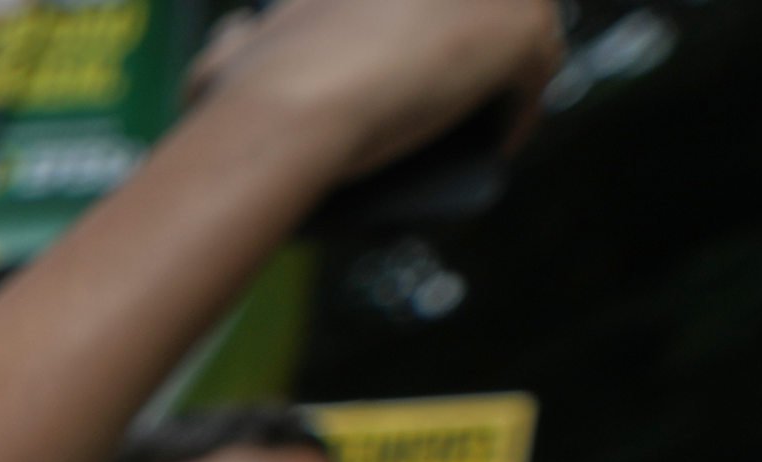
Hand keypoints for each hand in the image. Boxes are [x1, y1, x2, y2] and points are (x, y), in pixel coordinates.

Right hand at [197, 0, 562, 178]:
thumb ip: (234, 37)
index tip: (403, 72)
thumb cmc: (248, 94)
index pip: (414, 2)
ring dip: (496, 74)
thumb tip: (236, 29)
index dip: (414, 29)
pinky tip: (492, 148)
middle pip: (468, 6)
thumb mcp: (225, 56)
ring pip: (512, 28)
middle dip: (464, 42)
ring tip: (470, 128)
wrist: (292, 111)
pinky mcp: (520, 30)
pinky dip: (517, 111)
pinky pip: (536, 72)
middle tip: (442, 100)